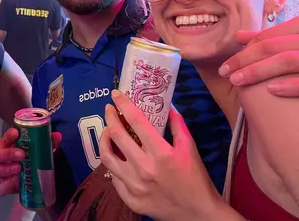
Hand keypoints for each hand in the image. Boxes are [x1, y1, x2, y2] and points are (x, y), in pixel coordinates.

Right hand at [0, 128, 61, 195]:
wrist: (40, 183)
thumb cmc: (38, 161)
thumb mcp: (45, 152)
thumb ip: (50, 144)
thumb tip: (57, 135)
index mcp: (10, 147)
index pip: (4, 139)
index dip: (8, 135)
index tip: (16, 133)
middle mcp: (2, 159)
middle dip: (7, 153)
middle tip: (22, 154)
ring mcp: (1, 174)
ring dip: (4, 169)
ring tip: (19, 169)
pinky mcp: (5, 187)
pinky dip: (5, 186)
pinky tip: (14, 184)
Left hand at [99, 90, 226, 220]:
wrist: (198, 215)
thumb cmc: (196, 180)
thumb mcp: (190, 149)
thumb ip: (178, 125)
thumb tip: (168, 106)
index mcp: (161, 153)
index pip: (136, 121)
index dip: (123, 104)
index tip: (116, 94)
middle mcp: (144, 168)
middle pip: (116, 135)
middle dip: (110, 117)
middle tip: (109, 109)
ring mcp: (135, 185)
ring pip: (107, 157)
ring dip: (104, 140)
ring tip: (107, 132)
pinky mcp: (131, 199)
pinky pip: (114, 178)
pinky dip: (114, 165)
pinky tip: (117, 158)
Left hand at [218, 17, 298, 96]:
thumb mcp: (296, 39)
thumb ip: (274, 38)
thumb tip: (239, 36)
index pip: (270, 36)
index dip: (244, 49)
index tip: (225, 64)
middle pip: (273, 46)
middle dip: (244, 60)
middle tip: (224, 73)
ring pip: (288, 59)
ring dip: (259, 71)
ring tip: (238, 81)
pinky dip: (291, 84)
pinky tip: (271, 90)